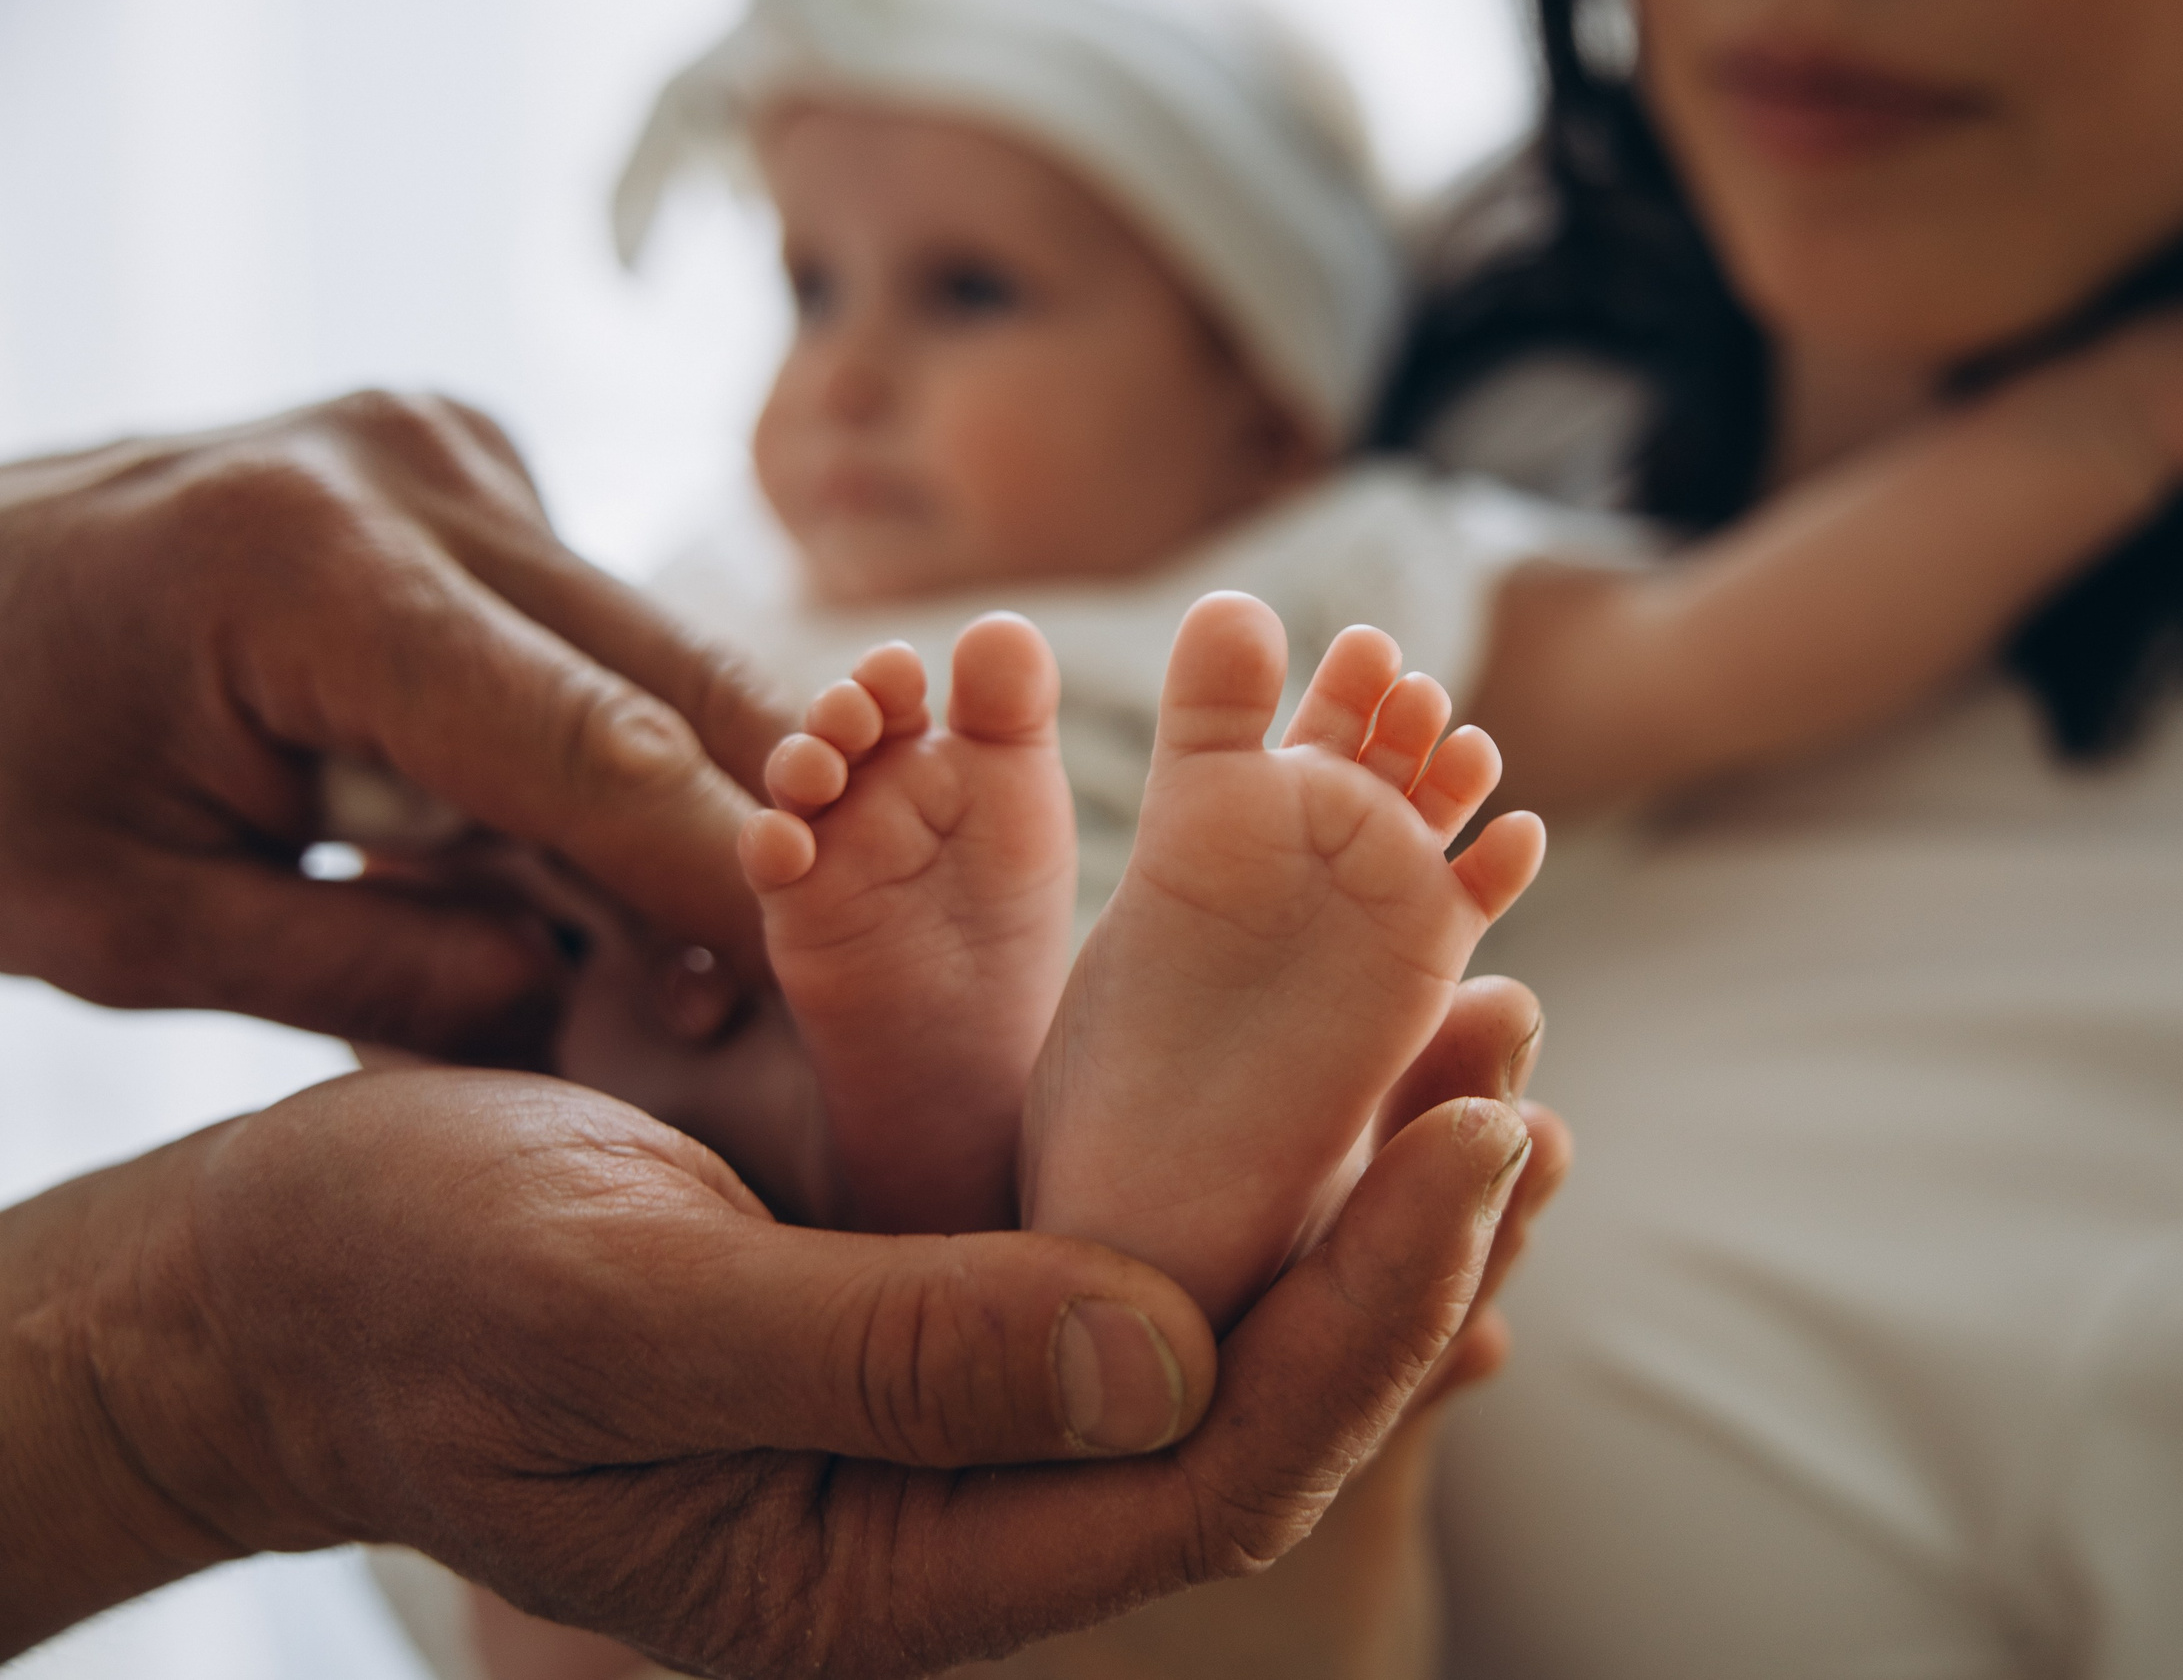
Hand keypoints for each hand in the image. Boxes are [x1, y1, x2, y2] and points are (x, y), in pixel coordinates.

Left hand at [0, 392, 795, 1061]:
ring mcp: (441, 441)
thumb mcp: (127, 927)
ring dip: (695, 788)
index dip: (725, 877)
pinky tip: (580, 838)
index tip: (833, 989)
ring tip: (703, 946)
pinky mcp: (459, 457)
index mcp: (303, 565)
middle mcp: (405, 464)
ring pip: (648, 645)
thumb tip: (582, 996)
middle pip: (665, 670)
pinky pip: (589, 620)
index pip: (587, 748)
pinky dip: (614, 732)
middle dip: (770, 826)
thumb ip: (371, 968)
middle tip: (846, 967)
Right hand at [3, 988, 1550, 1676]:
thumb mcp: (620, 1319)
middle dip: (1399, 1235)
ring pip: (1196, 1286)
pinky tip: (1311, 1018)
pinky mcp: (913, 1258)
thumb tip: (1168, 1352)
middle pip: (1240, 1384)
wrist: (276, 1269)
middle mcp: (952, 1484)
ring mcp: (940, 1370)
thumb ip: (887, 1356)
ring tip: (1471, 1008)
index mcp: (897, 1559)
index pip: (1198, 1470)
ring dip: (1335, 1158)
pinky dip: (1214, 1116)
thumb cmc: (403, 1304)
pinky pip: (1104, 1201)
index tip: (1483, 1143)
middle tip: (1520, 1055)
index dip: (1363, 1319)